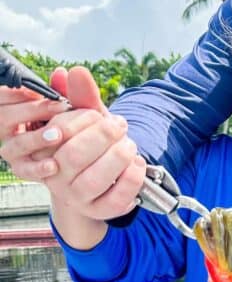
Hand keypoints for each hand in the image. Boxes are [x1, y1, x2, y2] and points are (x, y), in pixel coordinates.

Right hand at [3, 67, 144, 221]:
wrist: (100, 182)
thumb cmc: (90, 146)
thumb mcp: (87, 119)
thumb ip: (81, 96)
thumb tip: (72, 71)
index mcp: (44, 151)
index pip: (57, 133)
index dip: (82, 119)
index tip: (99, 114)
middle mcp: (55, 177)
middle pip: (73, 155)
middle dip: (103, 135)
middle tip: (119, 125)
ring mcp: (77, 197)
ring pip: (94, 179)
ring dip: (119, 155)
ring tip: (129, 144)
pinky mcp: (101, 210)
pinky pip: (117, 197)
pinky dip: (133, 176)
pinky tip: (137, 163)